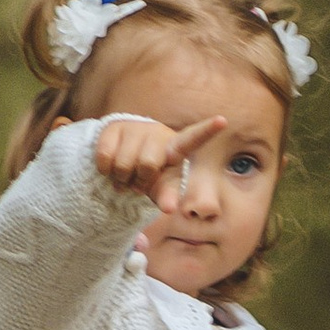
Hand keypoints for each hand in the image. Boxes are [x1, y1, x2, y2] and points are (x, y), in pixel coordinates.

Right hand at [90, 110, 226, 212]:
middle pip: (147, 165)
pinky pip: (106, 159)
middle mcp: (157, 134)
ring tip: (126, 175)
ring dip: (122, 179)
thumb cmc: (151, 176)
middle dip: (139, 181)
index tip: (223, 121)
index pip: (194, 138)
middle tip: (139, 180)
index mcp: (176, 148)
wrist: (121, 155)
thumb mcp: (162, 188)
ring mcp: (135, 128)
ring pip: (125, 165)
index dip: (207, 130)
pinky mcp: (113, 128)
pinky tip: (112, 168)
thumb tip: (169, 208)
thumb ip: (168, 198)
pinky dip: (106, 172)